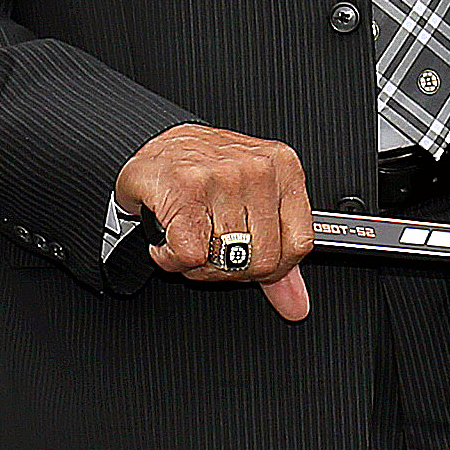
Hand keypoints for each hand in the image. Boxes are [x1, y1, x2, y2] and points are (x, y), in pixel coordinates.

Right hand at [115, 122, 315, 321]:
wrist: (152, 143)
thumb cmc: (203, 172)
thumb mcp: (254, 205)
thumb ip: (278, 257)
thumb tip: (296, 305)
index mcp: (284, 169)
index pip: (297, 246)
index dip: (269, 266)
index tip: (246, 257)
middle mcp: (258, 170)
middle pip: (262, 260)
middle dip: (230, 269)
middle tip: (209, 249)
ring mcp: (224, 176)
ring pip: (225, 260)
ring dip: (197, 264)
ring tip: (188, 237)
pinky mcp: (185, 188)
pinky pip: (190, 255)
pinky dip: (171, 260)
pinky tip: (167, 240)